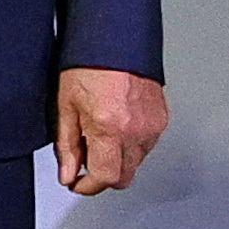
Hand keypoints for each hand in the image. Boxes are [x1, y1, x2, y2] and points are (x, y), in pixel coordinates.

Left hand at [55, 67, 169, 196]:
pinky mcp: (162, 119)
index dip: (88, 186)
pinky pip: (146, 146)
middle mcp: (137, 131)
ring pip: (136, 163)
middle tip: (85, 162)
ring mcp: (153, 126)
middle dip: (103, 176)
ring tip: (99, 138)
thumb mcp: (66, 107)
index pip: (106, 177)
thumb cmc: (88, 66)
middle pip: (125, 177)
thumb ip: (67, 146)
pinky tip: (115, 128)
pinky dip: (130, 146)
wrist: (116, 41)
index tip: (77, 183)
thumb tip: (68, 174)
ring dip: (117, 160)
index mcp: (111, 128)